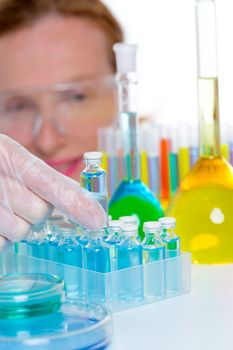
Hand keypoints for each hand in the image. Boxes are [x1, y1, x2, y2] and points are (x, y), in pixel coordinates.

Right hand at [0, 135, 106, 250]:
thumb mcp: (10, 155)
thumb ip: (40, 176)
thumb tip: (78, 199)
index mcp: (14, 159)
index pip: (53, 185)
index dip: (78, 204)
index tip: (98, 221)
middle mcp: (2, 184)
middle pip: (40, 214)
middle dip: (34, 208)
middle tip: (16, 194)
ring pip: (21, 231)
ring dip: (16, 222)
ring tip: (0, 204)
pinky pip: (3, 243)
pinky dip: (2, 234)